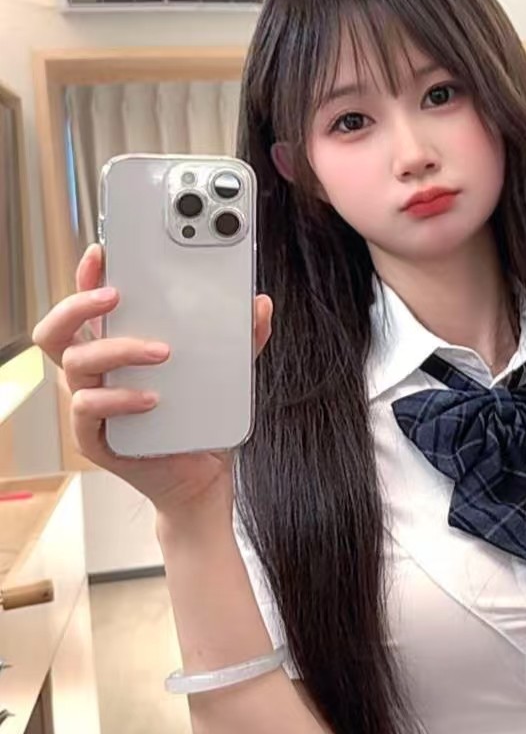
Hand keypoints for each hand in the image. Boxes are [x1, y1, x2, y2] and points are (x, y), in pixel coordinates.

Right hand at [32, 243, 273, 519]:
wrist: (202, 480)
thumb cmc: (199, 421)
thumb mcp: (225, 375)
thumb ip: (240, 340)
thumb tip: (260, 305)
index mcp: (115, 349)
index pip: (87, 305)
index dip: (86, 276)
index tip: (104, 252)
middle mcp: (95, 373)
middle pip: (57, 329)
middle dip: (79, 302)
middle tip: (116, 295)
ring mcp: (92, 405)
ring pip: (76, 363)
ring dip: (117, 348)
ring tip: (162, 351)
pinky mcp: (97, 439)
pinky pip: (89, 409)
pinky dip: (121, 398)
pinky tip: (152, 397)